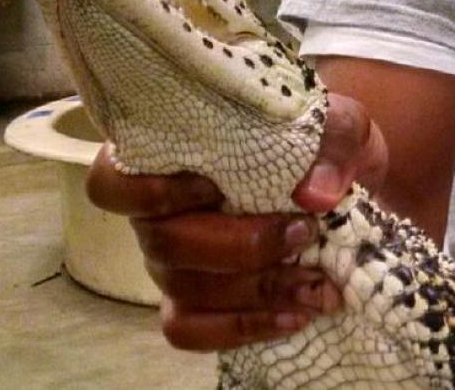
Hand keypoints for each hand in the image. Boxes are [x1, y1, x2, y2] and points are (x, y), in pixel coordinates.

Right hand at [85, 93, 387, 350]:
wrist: (343, 180)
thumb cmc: (320, 143)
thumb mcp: (340, 123)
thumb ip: (333, 142)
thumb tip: (313, 195)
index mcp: (171, 159)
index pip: (112, 182)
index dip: (151, 192)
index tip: (213, 185)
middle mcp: (159, 214)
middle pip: (164, 243)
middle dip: (241, 247)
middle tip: (303, 235)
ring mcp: (174, 263)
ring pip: (184, 290)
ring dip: (256, 291)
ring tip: (316, 284)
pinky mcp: (197, 302)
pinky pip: (194, 331)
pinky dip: (243, 328)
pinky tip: (294, 316)